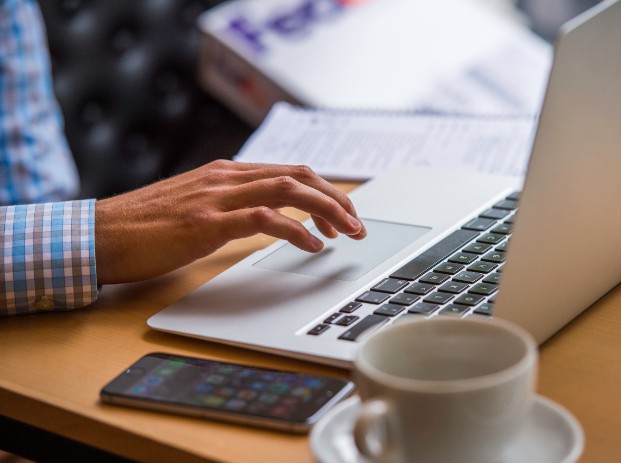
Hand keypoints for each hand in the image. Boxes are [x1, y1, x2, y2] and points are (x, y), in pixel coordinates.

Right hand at [94, 160, 365, 283]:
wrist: (100, 234)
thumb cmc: (145, 226)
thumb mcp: (197, 207)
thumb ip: (231, 206)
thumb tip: (268, 219)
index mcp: (226, 172)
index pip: (290, 172)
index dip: (324, 191)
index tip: (342, 215)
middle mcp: (226, 177)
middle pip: (298, 176)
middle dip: (336, 199)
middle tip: (356, 225)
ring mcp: (217, 196)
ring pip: (288, 190)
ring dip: (326, 210)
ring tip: (346, 234)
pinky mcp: (207, 222)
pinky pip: (264, 219)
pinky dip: (296, 231)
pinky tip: (312, 247)